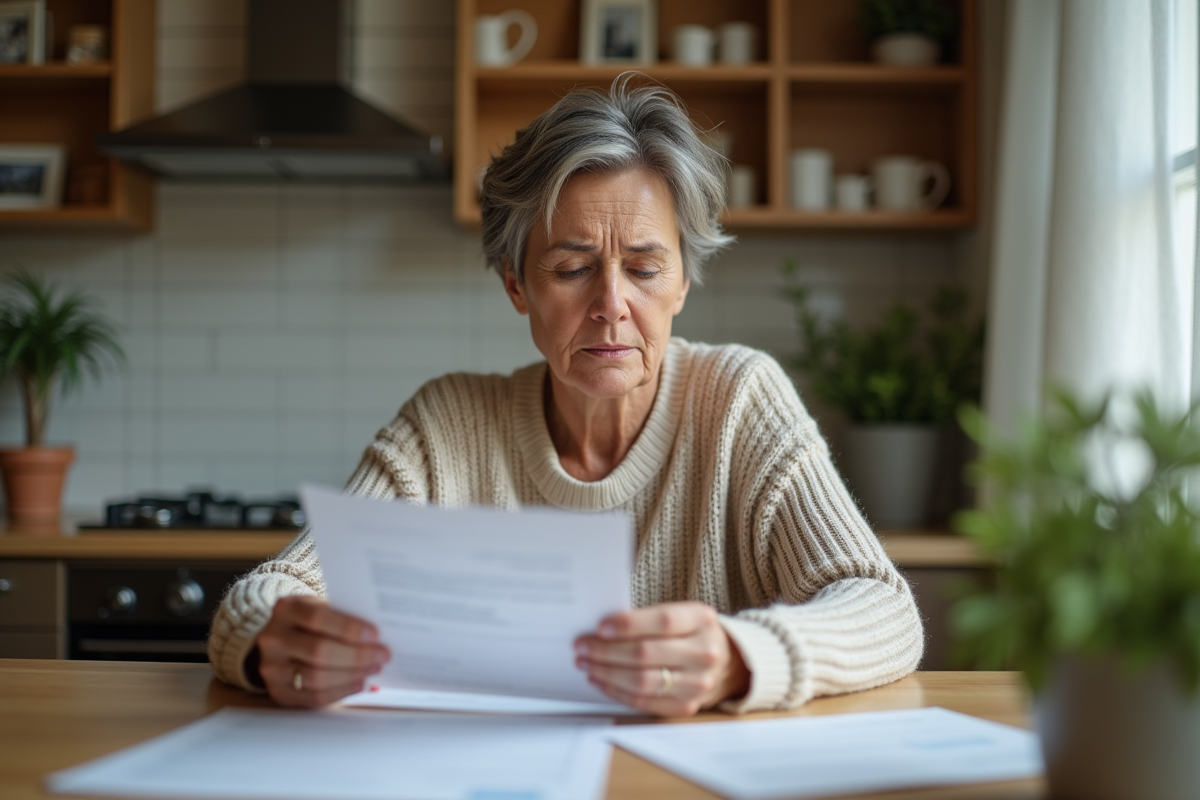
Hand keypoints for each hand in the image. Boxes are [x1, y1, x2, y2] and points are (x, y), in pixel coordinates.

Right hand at [253, 595, 390, 707]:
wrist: (278, 643)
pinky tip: (359, 683)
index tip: (375, 635)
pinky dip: (341, 691)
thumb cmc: (310, 623)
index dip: (348, 628)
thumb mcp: (319, 608)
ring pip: (316, 677)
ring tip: (373, 668)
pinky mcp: (278, 692)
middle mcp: (273, 638)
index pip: (317, 618)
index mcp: (286, 609)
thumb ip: (342, 616)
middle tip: (383, 656)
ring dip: (352, 675)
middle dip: (357, 655)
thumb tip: (378, 636)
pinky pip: (313, 697)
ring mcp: (271, 667)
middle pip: (318, 651)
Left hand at [574, 602, 749, 716]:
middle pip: (646, 653)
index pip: (663, 621)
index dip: (629, 624)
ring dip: (606, 672)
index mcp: (703, 619)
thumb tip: (601, 627)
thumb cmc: (692, 632)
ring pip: (642, 681)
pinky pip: (644, 702)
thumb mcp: (682, 614)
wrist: (729, 662)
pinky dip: (616, 691)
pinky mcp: (687, 706)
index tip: (600, 627)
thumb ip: (648, 618)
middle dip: (606, 651)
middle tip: (581, 646)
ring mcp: (698, 683)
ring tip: (586, 663)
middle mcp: (705, 652)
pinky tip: (600, 680)